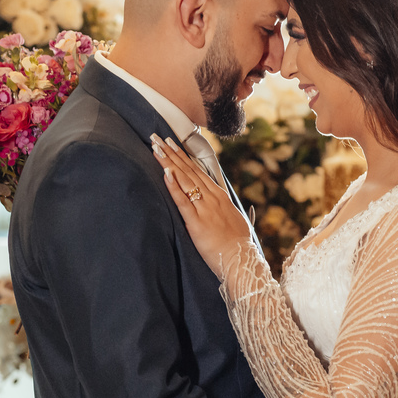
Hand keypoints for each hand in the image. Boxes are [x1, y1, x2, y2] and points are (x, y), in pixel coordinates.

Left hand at [150, 134, 250, 275]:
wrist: (241, 259)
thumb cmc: (238, 243)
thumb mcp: (235, 219)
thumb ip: (224, 208)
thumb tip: (221, 202)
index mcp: (219, 196)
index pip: (198, 171)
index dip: (183, 156)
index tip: (172, 143)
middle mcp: (212, 197)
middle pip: (188, 170)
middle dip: (171, 153)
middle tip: (157, 138)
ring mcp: (205, 208)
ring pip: (184, 180)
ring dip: (169, 162)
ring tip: (156, 148)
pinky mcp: (197, 222)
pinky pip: (183, 201)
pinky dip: (173, 186)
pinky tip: (166, 173)